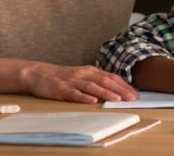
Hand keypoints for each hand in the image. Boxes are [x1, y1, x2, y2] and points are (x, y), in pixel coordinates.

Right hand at [22, 62, 138, 103]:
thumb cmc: (63, 77)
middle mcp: (83, 74)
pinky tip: (92, 101)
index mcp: (90, 70)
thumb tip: (115, 89)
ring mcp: (72, 81)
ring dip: (106, 93)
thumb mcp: (82, 75)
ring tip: (117, 99)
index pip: (111, 77)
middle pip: (105, 80)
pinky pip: (74, 93)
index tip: (134, 93)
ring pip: (92, 86)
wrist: (39, 73)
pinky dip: (84, 97)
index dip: (124, 85)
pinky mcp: (61, 89)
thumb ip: (96, 80)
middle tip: (132, 98)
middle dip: (120, 89)